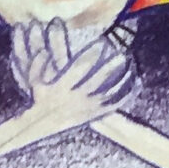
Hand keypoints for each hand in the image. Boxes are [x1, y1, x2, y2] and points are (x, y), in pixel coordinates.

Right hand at [14, 19, 134, 127]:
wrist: (45, 123)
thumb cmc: (41, 99)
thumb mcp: (34, 82)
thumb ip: (37, 66)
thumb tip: (43, 51)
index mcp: (62, 87)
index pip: (79, 69)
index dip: (90, 56)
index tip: (100, 43)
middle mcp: (77, 97)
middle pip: (98, 81)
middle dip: (110, 68)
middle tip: (122, 55)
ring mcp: (88, 106)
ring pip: (109, 93)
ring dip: (121, 80)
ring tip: (131, 67)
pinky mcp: (96, 113)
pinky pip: (114, 104)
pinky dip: (125, 95)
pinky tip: (134, 85)